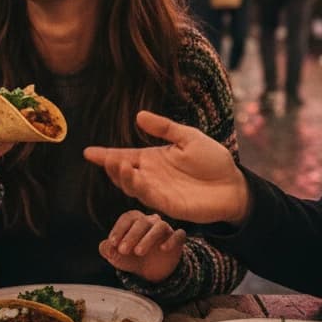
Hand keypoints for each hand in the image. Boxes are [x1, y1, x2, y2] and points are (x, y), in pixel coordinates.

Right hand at [85, 111, 249, 224]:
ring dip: (124, 178)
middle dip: (111, 167)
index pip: (124, 156)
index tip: (88, 152)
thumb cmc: (212, 161)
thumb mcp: (188, 137)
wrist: (234, 184)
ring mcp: (159, 192)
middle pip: (124, 174)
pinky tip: (136, 178)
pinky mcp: (170, 206)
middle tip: (105, 158)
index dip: (106, 155)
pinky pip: (150, 198)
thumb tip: (139, 116)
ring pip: (133, 187)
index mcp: (153, 159)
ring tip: (119, 164)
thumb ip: (164, 128)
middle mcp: (151, 176)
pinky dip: (141, 189)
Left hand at [100, 211, 185, 282]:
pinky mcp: (178, 240)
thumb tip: (105, 246)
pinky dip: (171, 240)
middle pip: (142, 222)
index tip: (112, 243)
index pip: (127, 218)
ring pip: (159, 227)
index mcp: (135, 220)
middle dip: (131, 236)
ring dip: (148, 238)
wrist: (151, 272)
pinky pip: (178, 235)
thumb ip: (108, 250)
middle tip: (123, 250)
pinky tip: (163, 249)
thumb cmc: (131, 257)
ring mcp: (166, 229)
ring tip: (138, 252)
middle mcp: (151, 221)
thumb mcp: (117, 256)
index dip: (119, 229)